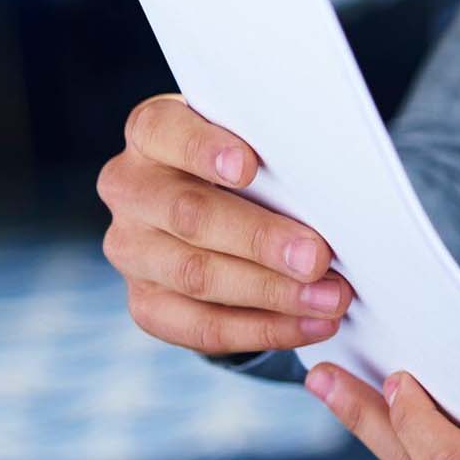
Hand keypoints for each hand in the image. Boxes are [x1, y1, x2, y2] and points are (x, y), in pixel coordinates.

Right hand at [97, 94, 352, 354]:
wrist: (215, 206)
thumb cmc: (248, 161)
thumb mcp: (252, 140)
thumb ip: (272, 151)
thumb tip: (329, 181)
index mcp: (151, 133)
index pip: (164, 131)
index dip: (203, 149)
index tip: (248, 166)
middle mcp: (130, 189)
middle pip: (188, 214)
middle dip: (259, 239)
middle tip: (316, 256)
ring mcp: (131, 249)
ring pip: (196, 276)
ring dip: (271, 292)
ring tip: (328, 298)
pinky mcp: (145, 302)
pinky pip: (200, 327)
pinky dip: (262, 328)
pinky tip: (308, 325)